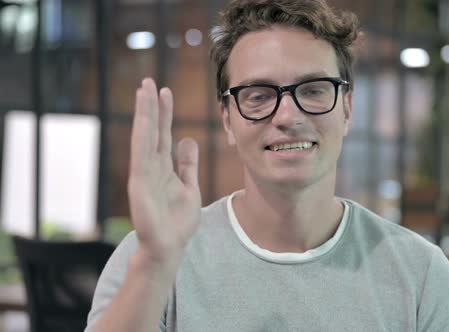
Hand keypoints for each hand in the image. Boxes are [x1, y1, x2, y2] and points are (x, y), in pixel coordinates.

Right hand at [128, 78, 200, 264]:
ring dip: (144, 114)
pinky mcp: (140, 185)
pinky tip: (144, 120)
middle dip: (150, 106)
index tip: (165, 91)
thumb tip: (188, 139)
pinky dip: (142, 137)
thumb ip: (187, 164)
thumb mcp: (189, 186)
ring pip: (144, 138)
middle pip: (151, 131)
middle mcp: (152, 167)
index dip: (164, 113)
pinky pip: (141, 156)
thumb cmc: (177, 221)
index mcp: (164, 167)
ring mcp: (144, 175)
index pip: (163, 134)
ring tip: (144, 91)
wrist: (169, 247)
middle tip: (148, 81)